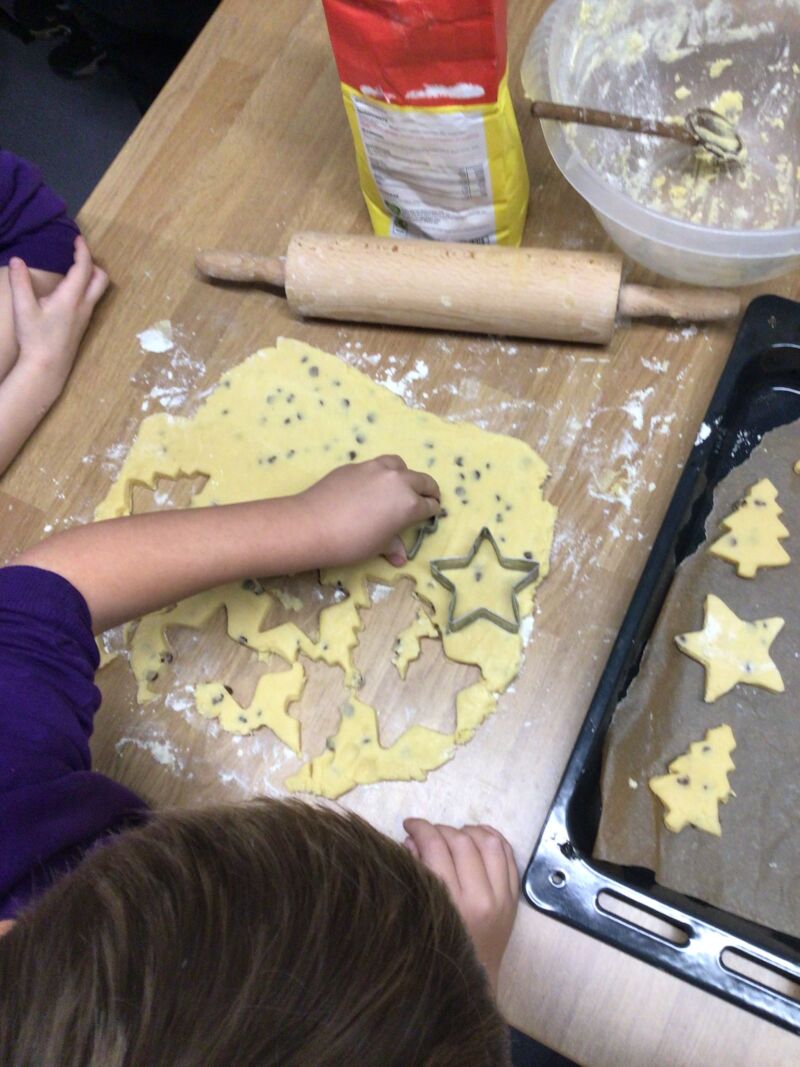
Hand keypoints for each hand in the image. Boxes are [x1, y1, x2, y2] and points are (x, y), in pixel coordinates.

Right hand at [8, 236, 107, 399]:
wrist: (47, 367)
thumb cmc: (35, 338)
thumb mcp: (23, 309)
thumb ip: (20, 283)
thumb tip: (17, 261)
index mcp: (71, 298)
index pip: (84, 268)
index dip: (82, 250)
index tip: (78, 239)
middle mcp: (84, 306)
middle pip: (101, 279)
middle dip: (93, 263)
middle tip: (78, 254)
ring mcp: (86, 316)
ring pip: (98, 291)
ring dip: (91, 276)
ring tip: (74, 268)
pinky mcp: (83, 325)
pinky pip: (91, 300)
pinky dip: (86, 288)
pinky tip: (70, 290)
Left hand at [297, 454, 439, 567]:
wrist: (312, 524)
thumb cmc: (351, 542)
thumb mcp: (377, 547)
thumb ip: (393, 545)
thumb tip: (400, 556)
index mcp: (410, 503)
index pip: (429, 505)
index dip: (431, 511)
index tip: (430, 514)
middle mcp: (398, 481)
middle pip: (422, 480)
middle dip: (427, 490)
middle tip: (427, 498)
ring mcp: (376, 468)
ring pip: (399, 465)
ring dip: (405, 475)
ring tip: (399, 486)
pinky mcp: (356, 465)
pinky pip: (376, 466)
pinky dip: (380, 475)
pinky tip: (369, 487)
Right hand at [403, 818, 518, 991]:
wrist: (474, 986)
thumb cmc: (437, 955)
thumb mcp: (419, 916)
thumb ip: (415, 874)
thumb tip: (413, 840)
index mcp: (453, 904)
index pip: (437, 848)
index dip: (421, 829)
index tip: (410, 824)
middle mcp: (482, 898)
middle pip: (461, 842)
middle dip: (440, 829)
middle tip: (427, 833)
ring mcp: (503, 897)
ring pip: (490, 842)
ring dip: (468, 831)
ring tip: (453, 834)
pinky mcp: (515, 898)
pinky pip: (508, 855)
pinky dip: (493, 838)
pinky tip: (477, 837)